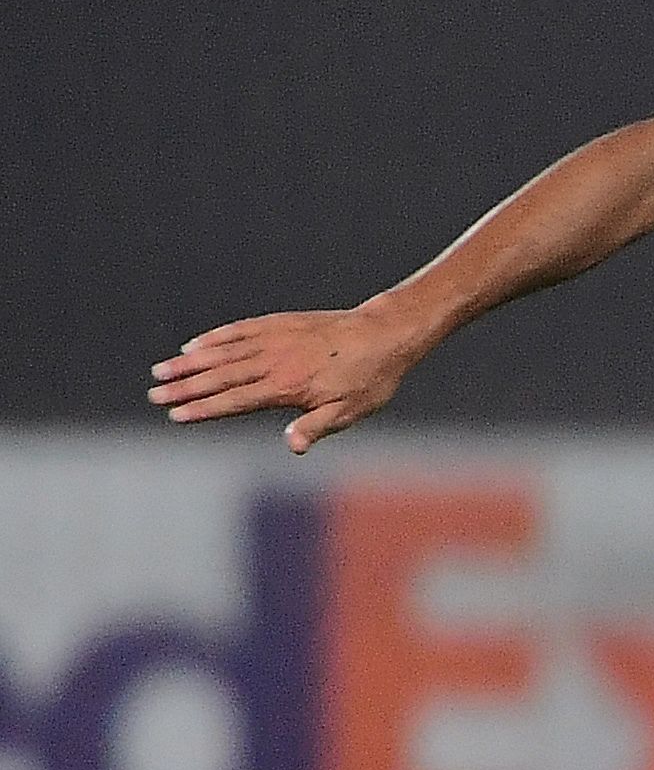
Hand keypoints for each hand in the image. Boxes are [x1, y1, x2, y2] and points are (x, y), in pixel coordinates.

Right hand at [149, 304, 427, 451]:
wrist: (384, 334)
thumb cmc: (368, 379)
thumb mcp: (349, 411)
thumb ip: (316, 427)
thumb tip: (292, 446)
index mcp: (286, 387)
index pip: (234, 400)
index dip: (203, 408)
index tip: (176, 415)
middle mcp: (274, 361)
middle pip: (220, 376)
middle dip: (185, 387)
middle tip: (154, 394)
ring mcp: (274, 339)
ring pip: (223, 352)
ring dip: (190, 362)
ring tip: (161, 371)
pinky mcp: (279, 323)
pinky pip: (240, 330)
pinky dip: (215, 338)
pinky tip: (194, 346)